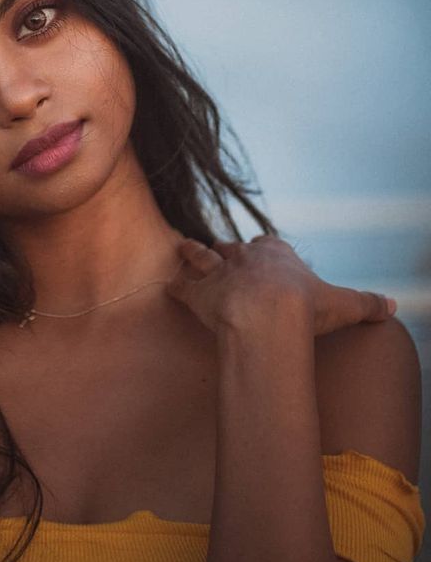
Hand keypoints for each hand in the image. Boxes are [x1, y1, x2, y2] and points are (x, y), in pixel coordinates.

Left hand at [166, 234, 395, 338]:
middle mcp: (243, 258)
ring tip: (182, 247)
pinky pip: (181, 288)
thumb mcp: (344, 304)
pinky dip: (174, 288)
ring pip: (200, 255)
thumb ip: (366, 303)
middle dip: (225, 250)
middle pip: (231, 247)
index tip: (261, 251)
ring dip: (191, 253)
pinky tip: (168, 289)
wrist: (268, 316)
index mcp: (275, 254)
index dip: (264, 250)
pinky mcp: (197, 293)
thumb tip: (392, 307)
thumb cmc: (307, 307)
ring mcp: (217, 273)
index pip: (267, 244)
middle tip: (217, 251)